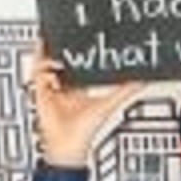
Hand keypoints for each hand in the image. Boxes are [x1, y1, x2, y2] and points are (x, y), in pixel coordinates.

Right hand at [28, 49, 141, 166]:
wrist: (69, 143)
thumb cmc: (88, 128)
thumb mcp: (111, 103)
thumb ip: (127, 90)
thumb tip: (143, 81)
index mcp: (80, 88)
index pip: (78, 65)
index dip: (79, 53)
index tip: (86, 40)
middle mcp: (65, 87)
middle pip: (60, 62)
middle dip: (61, 49)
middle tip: (66, 37)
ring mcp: (52, 90)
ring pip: (46, 65)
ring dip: (50, 55)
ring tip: (57, 46)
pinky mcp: (41, 92)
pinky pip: (37, 74)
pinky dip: (42, 66)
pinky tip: (51, 62)